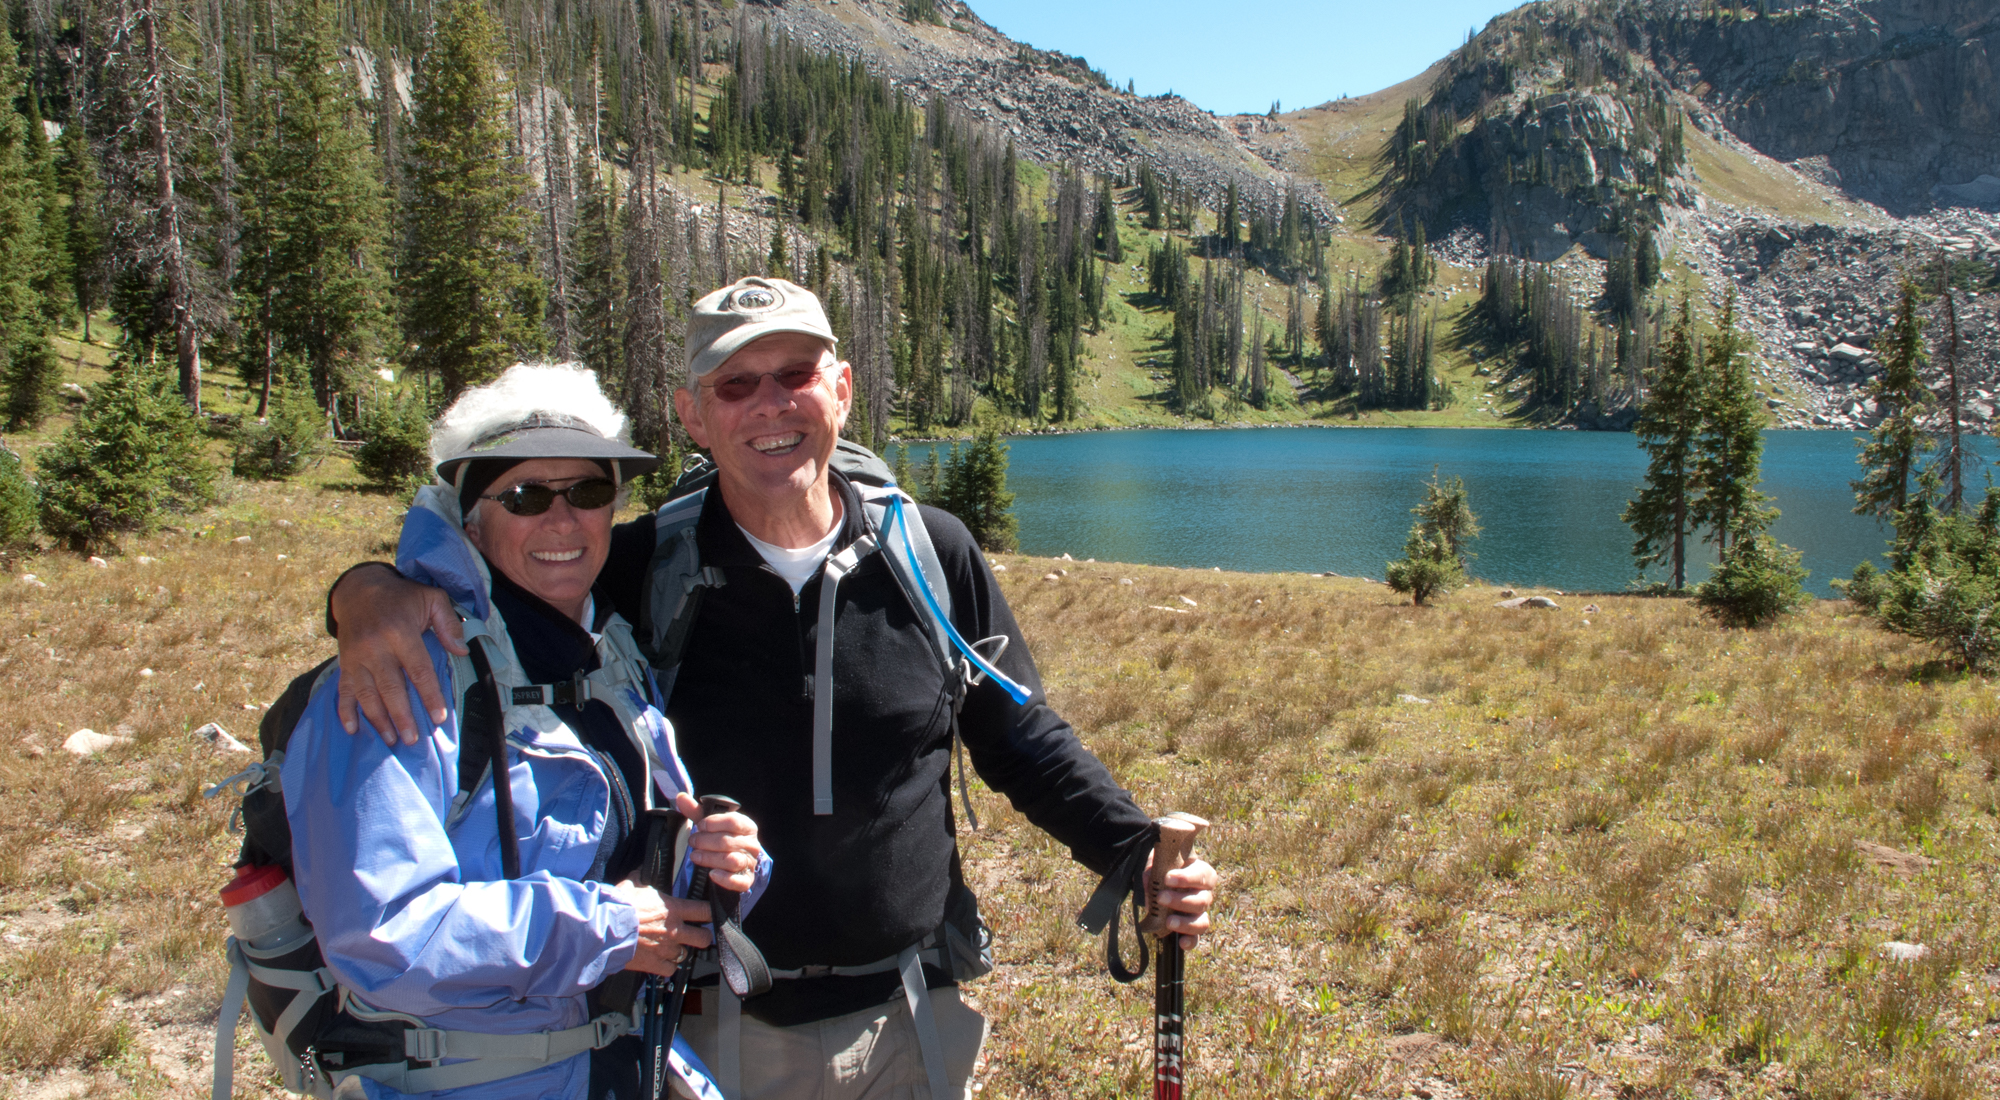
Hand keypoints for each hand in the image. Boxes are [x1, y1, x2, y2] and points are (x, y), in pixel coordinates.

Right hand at [330, 564, 467, 744]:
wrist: (360, 590)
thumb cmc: (403, 597)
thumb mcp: (432, 598)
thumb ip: (449, 623)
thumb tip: (462, 650)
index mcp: (400, 632)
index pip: (418, 670)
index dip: (429, 695)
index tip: (439, 717)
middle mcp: (375, 647)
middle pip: (390, 687)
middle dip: (401, 716)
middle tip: (412, 739)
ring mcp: (356, 657)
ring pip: (367, 694)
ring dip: (378, 719)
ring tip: (390, 740)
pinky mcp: (345, 663)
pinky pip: (343, 690)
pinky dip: (345, 711)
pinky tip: (352, 729)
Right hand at [611, 882, 715, 976]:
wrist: (604, 929)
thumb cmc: (619, 905)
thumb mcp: (633, 884)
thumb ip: (643, 878)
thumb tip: (641, 870)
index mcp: (673, 909)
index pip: (705, 910)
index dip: (710, 912)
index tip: (709, 913)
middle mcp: (674, 931)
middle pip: (704, 938)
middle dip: (702, 936)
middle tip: (696, 934)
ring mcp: (666, 949)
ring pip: (686, 955)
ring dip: (680, 951)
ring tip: (672, 947)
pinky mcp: (654, 964)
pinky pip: (670, 970)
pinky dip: (667, 967)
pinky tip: (662, 961)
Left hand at [677, 791, 763, 894]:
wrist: (732, 864)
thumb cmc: (720, 838)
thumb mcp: (709, 825)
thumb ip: (696, 811)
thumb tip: (680, 797)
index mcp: (747, 827)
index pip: (734, 821)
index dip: (714, 823)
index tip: (699, 825)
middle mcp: (752, 845)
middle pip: (728, 841)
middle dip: (706, 841)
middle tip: (692, 842)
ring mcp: (750, 863)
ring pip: (732, 860)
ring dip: (710, 858)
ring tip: (695, 856)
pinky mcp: (746, 881)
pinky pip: (739, 881)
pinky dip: (725, 878)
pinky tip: (712, 874)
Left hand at [1149, 855, 1217, 950]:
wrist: (1162, 882)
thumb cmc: (1165, 868)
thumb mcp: (1159, 863)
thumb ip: (1153, 868)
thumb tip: (1148, 879)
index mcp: (1201, 873)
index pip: (1202, 875)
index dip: (1187, 878)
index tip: (1168, 878)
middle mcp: (1205, 894)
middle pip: (1202, 900)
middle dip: (1180, 900)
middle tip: (1160, 897)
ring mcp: (1200, 913)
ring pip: (1202, 921)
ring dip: (1185, 922)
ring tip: (1168, 921)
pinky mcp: (1193, 929)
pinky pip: (1196, 938)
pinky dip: (1190, 941)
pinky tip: (1181, 943)